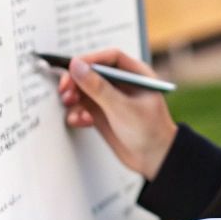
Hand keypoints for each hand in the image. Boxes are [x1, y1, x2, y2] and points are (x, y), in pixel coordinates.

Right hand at [58, 49, 179, 179]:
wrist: (155, 161)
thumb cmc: (151, 132)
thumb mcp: (122, 108)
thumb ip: (97, 87)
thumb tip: (77, 66)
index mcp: (135, 75)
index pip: (109, 58)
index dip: (90, 59)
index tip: (73, 66)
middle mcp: (121, 84)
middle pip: (92, 72)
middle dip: (76, 80)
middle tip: (66, 89)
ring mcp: (110, 99)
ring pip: (84, 90)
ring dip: (74, 98)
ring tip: (71, 105)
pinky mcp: (102, 114)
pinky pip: (83, 107)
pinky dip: (78, 113)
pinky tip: (80, 120)